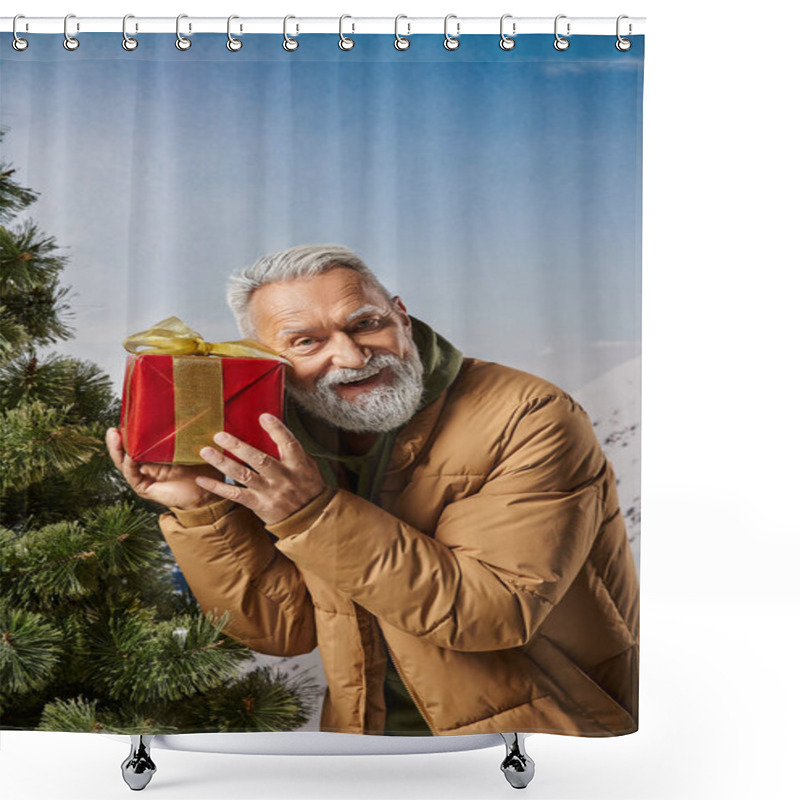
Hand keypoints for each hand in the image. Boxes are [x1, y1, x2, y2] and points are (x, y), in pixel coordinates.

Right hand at [106, 427, 222, 509]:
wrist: (207, 493)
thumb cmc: (203, 468)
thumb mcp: (192, 445)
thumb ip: (186, 432)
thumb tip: (190, 407)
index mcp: (156, 453)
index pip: (138, 440)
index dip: (130, 430)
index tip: (127, 416)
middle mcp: (146, 464)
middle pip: (125, 450)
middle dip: (117, 439)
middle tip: (113, 427)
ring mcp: (144, 476)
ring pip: (124, 462)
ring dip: (117, 449)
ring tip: (114, 435)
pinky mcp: (144, 488)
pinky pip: (132, 475)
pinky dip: (129, 465)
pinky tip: (130, 456)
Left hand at [195, 413, 327, 526]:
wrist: (310, 518)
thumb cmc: (307, 486)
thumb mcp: (307, 465)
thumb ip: (290, 450)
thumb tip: (272, 428)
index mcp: (298, 464)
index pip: (288, 443)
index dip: (277, 429)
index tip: (263, 417)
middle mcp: (283, 477)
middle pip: (259, 459)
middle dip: (238, 446)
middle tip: (219, 435)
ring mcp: (270, 492)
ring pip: (243, 475)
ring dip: (223, 463)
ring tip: (206, 451)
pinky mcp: (259, 505)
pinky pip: (235, 495)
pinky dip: (217, 487)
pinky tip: (202, 479)